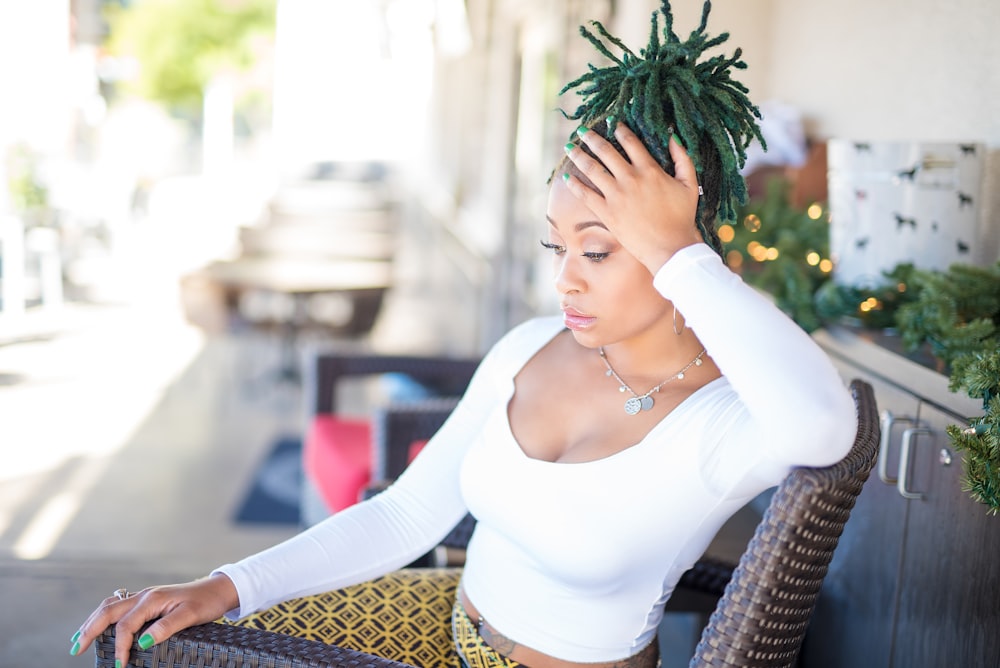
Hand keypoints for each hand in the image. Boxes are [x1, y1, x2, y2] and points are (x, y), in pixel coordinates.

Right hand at [70, 574, 238, 666]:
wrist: (218, 589)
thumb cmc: (206, 602)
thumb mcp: (190, 616)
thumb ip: (165, 627)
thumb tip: (142, 642)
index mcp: (152, 599)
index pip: (126, 625)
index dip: (120, 647)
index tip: (121, 666)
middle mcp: (144, 595)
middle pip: (108, 611)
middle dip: (89, 630)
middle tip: (75, 649)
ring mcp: (145, 596)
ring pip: (110, 606)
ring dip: (93, 621)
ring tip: (79, 637)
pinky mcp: (148, 600)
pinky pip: (120, 606)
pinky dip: (105, 616)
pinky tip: (100, 623)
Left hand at [562, 123, 701, 273]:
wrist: (670, 247)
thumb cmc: (682, 217)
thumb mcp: (690, 184)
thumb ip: (683, 158)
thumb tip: (674, 137)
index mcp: (650, 170)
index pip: (631, 142)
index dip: (620, 130)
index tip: (612, 122)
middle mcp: (630, 178)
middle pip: (606, 151)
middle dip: (592, 138)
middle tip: (583, 130)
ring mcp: (616, 195)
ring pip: (592, 169)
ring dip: (579, 156)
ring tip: (569, 147)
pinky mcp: (607, 212)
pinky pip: (586, 195)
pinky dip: (574, 185)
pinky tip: (566, 177)